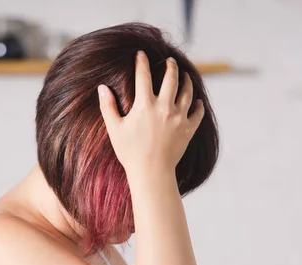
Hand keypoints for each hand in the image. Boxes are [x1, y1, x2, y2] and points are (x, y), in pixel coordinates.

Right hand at [97, 51, 204, 175]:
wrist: (152, 173)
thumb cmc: (130, 152)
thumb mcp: (115, 129)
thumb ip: (108, 107)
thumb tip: (102, 88)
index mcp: (145, 105)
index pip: (143, 76)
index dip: (142, 62)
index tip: (141, 54)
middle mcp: (164, 107)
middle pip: (171, 78)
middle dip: (170, 67)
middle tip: (170, 61)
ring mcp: (179, 118)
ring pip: (187, 92)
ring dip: (186, 81)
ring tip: (185, 76)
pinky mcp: (188, 130)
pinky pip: (197, 113)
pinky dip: (198, 106)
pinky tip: (197, 101)